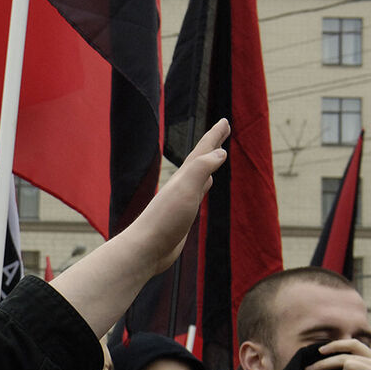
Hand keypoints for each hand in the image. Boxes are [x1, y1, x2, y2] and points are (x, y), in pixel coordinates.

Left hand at [49, 119, 227, 336]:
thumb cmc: (165, 220)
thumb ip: (201, 169)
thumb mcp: (186, 190)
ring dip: (208, 163)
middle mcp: (182, 185)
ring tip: (217, 154)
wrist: (146, 249)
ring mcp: (182, 200)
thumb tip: (219, 153)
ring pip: (199, 175)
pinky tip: (206, 184)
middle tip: (223, 129)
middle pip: (200, 159)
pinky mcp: (182, 215)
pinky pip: (197, 193)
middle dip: (213, 144)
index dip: (214, 136)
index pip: (202, 151)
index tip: (224, 121)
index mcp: (183, 177)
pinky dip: (204, 184)